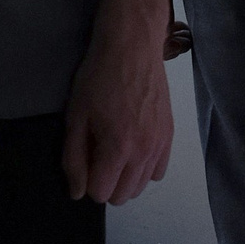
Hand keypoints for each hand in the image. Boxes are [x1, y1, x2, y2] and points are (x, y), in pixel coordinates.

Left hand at [62, 10, 174, 204]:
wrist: (132, 47)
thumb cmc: (99, 77)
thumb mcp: (76, 116)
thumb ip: (74, 158)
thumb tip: (77, 192)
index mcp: (118, 147)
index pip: (101, 193)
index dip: (87, 181)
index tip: (83, 159)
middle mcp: (144, 151)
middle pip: (123, 196)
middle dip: (105, 184)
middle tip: (96, 155)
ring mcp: (161, 144)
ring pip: (142, 186)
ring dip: (124, 178)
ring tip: (114, 151)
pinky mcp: (170, 135)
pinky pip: (159, 171)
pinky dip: (144, 169)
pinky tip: (133, 150)